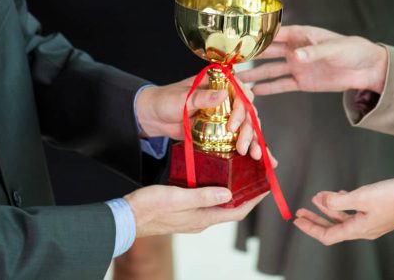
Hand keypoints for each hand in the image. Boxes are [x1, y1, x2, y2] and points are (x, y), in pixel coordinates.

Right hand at [125, 185, 267, 236]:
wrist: (126, 217)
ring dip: (232, 190)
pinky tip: (214, 176)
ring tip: (240, 172)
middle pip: (231, 208)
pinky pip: (207, 200)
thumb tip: (230, 194)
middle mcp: (201, 220)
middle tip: (256, 175)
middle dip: (246, 193)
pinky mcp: (183, 210)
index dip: (254, 199)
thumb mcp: (178, 197)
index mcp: (203, 218)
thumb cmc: (150, 207)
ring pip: (219, 203)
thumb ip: (203, 196)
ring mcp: (192, 216)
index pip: (237, 212)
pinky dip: (216, 189)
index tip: (267, 185)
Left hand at [134, 76, 263, 159]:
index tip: (233, 125)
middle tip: (242, 145)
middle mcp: (226, 97)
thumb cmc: (166, 101)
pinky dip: (247, 146)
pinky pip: (238, 137)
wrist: (154, 117)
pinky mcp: (221, 130)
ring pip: (246, 125)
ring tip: (253, 154)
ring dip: (252, 139)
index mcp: (218, 83)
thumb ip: (201, 97)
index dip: (242, 107)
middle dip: (248, 129)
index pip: (240, 91)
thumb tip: (222, 94)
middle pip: (247, 111)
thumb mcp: (182, 98)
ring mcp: (225, 114)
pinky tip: (254, 157)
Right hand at [238, 25, 387, 95]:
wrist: (366, 68)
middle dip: (250, 56)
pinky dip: (269, 88)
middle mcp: (295, 49)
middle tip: (231, 60)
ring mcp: (297, 66)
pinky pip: (282, 84)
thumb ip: (314, 52)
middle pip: (268, 52)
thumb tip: (296, 56)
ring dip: (255, 74)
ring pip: (271, 70)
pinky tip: (255, 91)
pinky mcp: (302, 82)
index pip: (274, 34)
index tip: (239, 39)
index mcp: (301, 35)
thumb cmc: (351, 50)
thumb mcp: (334, 49)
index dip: (257, 36)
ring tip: (237, 79)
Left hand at [293, 178, 393, 244]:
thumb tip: (321, 199)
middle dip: (315, 219)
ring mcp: (372, 222)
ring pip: (344, 218)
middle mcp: (364, 229)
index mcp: (359, 229)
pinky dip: (343, 204)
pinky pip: (355, 212)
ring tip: (317, 198)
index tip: (297, 220)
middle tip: (300, 211)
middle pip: (333, 228)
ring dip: (329, 208)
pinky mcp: (378, 213)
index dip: (310, 228)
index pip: (328, 236)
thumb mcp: (362, 196)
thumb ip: (339, 199)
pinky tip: (339, 194)